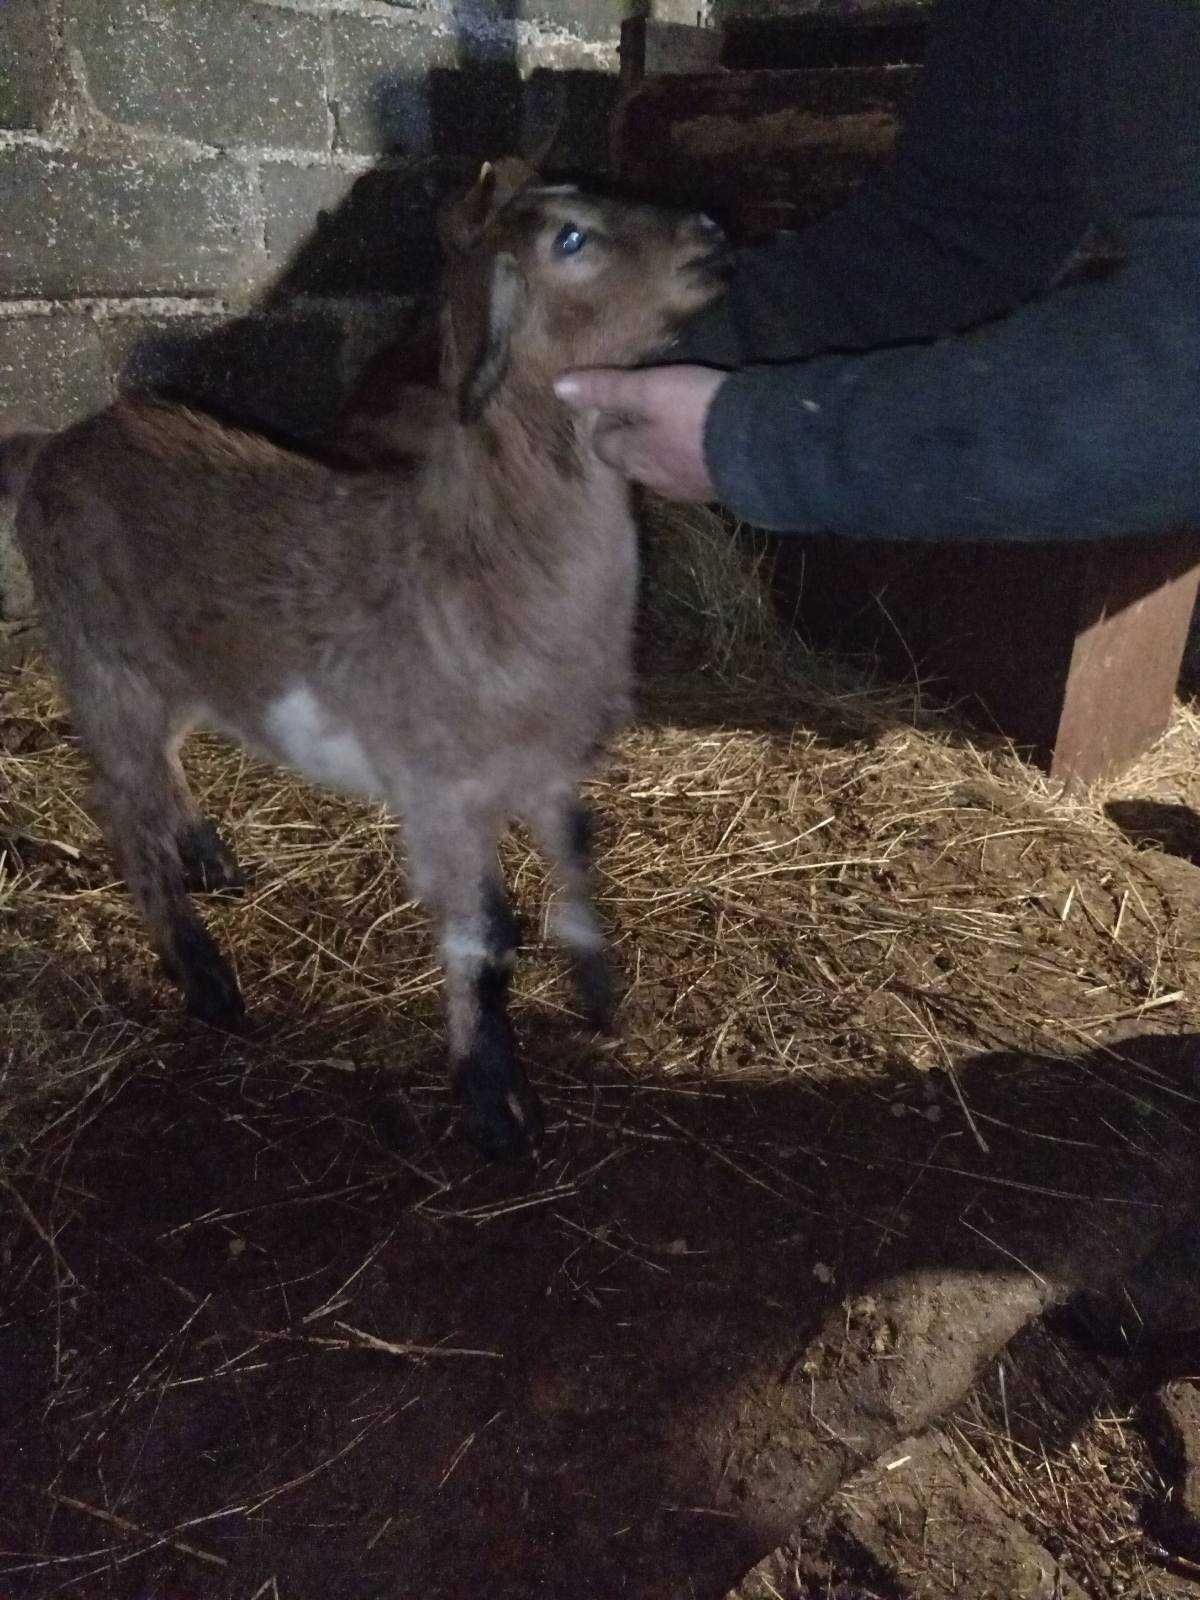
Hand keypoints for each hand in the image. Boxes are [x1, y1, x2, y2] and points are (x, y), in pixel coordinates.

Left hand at [553, 365, 725, 501]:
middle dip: (634, 437)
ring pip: (660, 469)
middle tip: (649, 409)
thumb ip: (606, 388)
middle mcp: (652, 481)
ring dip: (663, 450)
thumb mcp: (648, 388)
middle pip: (630, 460)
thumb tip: (557, 388)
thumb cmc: (696, 412)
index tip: (622, 400)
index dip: (607, 421)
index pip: (602, 445)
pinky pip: (691, 475)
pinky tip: (706, 443)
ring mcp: (684, 490)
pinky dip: (690, 459)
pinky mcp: (713, 491)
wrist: (760, 445)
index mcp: (631, 458)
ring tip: (678, 424)